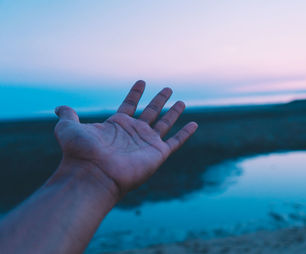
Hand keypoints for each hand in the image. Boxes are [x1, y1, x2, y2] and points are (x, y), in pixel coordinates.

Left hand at [53, 80, 197, 197]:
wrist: (93, 174)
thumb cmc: (80, 152)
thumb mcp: (68, 129)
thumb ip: (68, 117)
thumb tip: (59, 108)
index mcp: (117, 125)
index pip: (129, 105)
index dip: (135, 93)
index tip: (141, 82)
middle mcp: (133, 133)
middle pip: (150, 112)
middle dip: (159, 100)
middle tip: (168, 88)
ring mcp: (146, 143)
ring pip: (164, 123)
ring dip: (173, 113)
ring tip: (182, 101)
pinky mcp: (157, 153)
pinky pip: (175, 141)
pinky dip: (185, 133)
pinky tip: (194, 124)